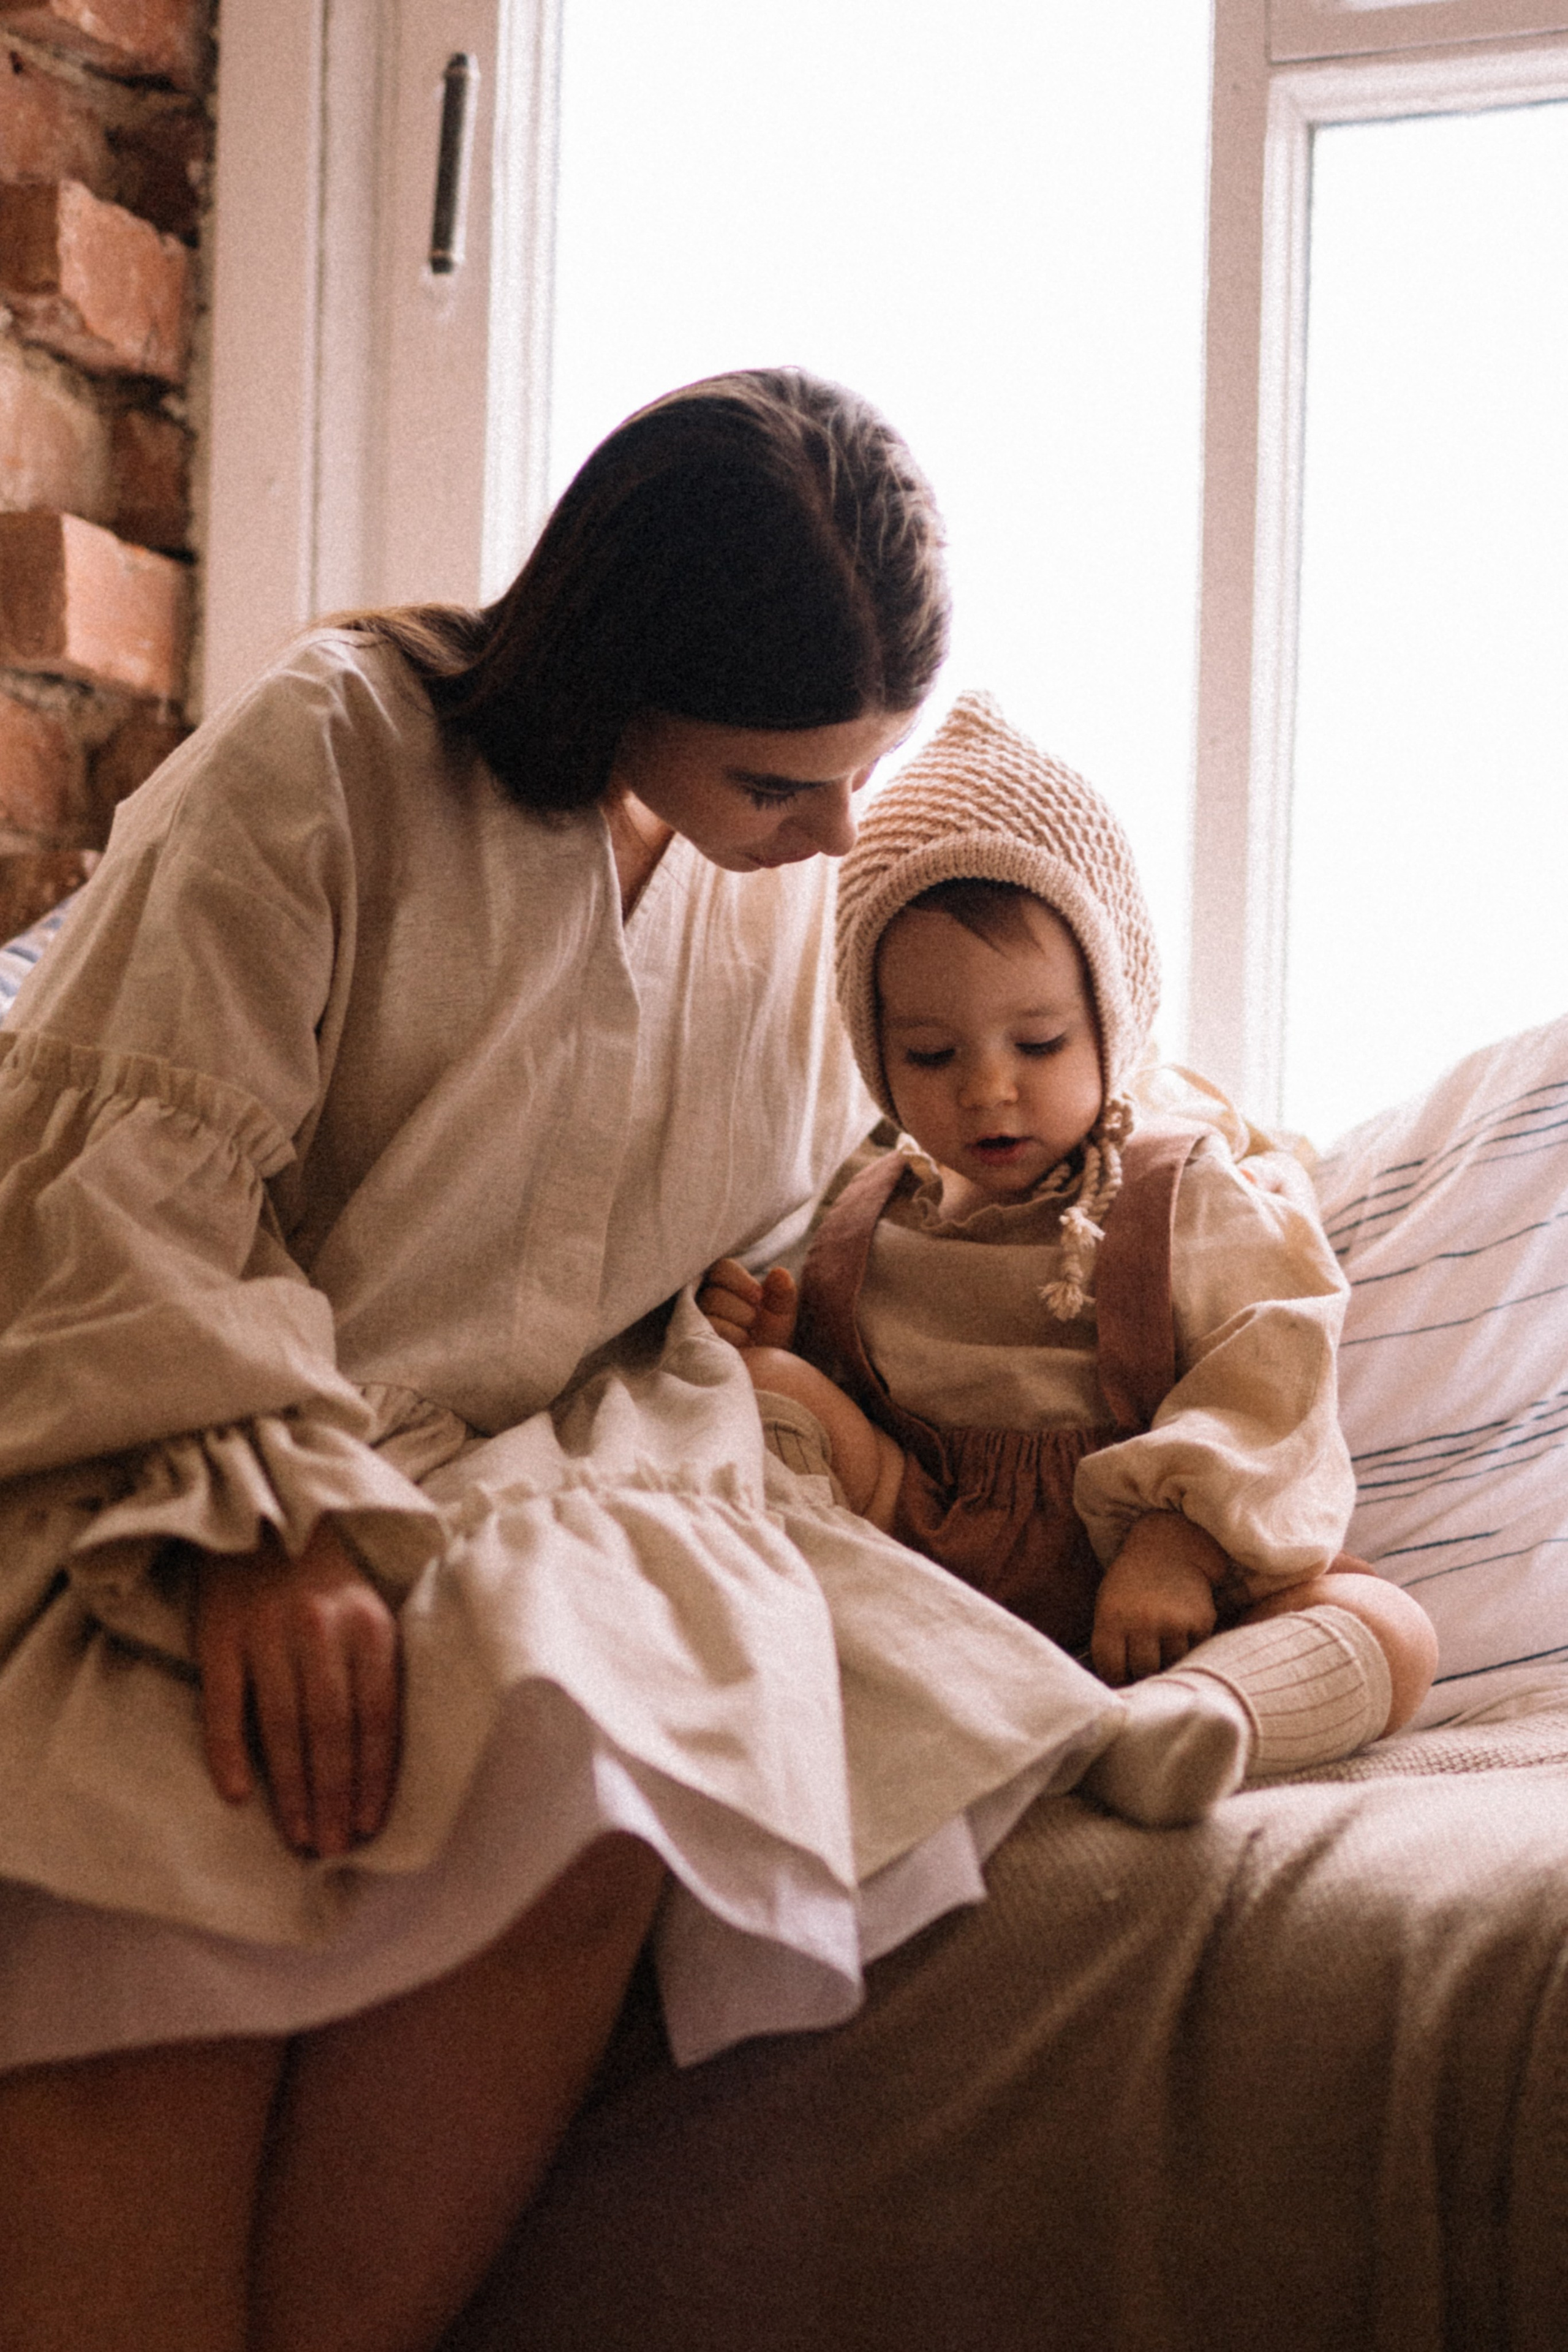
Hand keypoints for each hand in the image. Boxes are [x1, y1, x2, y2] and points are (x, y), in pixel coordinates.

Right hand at [194, 1518, 400, 1857]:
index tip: (369, 1826)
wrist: (268, 1516)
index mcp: (370, 1626)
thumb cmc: (331, 1584)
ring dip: (290, 1788)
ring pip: (282, 1725)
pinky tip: (237, 1795)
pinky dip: (230, 1752)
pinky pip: (224, 1704)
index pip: (377, 1717)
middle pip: (330, 1730)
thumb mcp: (373, 1613)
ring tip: (298, 1836)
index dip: (373, 1776)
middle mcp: (321, 1630)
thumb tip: (387, 1762)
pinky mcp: (219, 1635)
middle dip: (333, 1796)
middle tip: (332, 1848)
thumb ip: (382, 1672)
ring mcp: (267, 1632)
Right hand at [696, 1257, 798, 1349]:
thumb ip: (782, 1294)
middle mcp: (704, 1301)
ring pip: (709, 1310)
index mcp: (724, 1287)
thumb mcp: (780, 1315)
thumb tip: (780, 1272)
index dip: (740, 1280)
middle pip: (715, 1293)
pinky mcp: (692, 1340)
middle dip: (742, 1310)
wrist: (761, 1372)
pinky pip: (707, 1329)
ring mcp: (695, 1321)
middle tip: (754, 1325)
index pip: (722, 1269)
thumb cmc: (767, 1340)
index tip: (760, 1298)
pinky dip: (731, 1337)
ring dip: (738, 1325)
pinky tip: (738, 1348)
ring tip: (748, 1339)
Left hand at [1091, 1513, 1225, 1685]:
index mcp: (1112, 1618)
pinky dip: (1189, 1644)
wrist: (1169, 1549)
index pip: (1112, 1669)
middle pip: (1144, 1670)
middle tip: (1146, 1657)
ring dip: (1168, 1658)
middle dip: (1144, 1669)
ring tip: (1164, 1636)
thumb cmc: (1132, 1583)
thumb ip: (1110, 1641)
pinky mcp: (1200, 1621)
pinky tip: (1181, 1625)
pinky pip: (1194, 1650)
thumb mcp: (1109, 1605)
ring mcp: (1174, 1622)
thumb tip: (1118, 1685)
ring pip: (1172, 1663)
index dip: (1117, 1678)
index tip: (1122, 1676)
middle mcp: (1143, 1622)